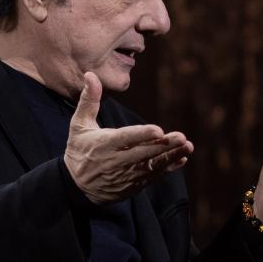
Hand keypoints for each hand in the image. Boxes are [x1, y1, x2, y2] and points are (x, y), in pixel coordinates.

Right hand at [64, 71, 192, 202]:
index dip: (142, 135)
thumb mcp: (78, 125)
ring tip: (187, 146)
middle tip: (181, 137)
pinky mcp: (132, 185)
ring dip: (170, 156)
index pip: (124, 139)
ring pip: (151, 166)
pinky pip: (153, 177)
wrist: (76, 186)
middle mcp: (115, 161)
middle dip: (164, 146)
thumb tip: (90, 75)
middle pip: (143, 153)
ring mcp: (125, 175)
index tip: (158, 130)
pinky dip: (168, 168)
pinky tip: (181, 159)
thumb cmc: (79, 149)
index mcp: (103, 144)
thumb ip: (88, 101)